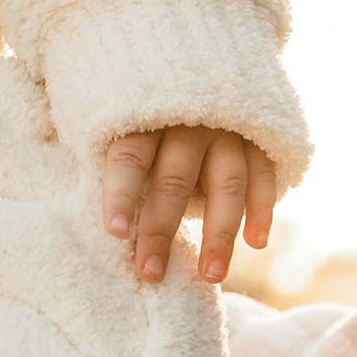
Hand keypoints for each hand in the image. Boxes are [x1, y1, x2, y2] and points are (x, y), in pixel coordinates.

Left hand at [101, 127, 276, 285]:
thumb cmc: (146, 118)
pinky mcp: (258, 139)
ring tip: (211, 275)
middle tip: (151, 273)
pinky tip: (257, 242)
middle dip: (161, 230)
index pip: (129, 158)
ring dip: (219, 233)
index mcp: (145, 119)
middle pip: (173, 180)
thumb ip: (113, 162)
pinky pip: (264, 174)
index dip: (121, 194)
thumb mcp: (119, 124)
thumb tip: (92, 215)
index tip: (115, 232)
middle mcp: (188, 123)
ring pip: (226, 184)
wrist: (203, 81)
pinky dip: (262, 208)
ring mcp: (228, 130)